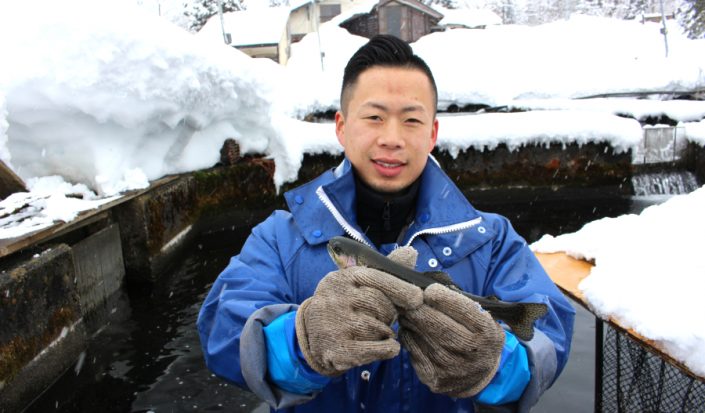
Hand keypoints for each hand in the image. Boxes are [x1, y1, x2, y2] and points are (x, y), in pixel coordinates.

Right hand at [295, 260, 421, 376]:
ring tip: (377, 330)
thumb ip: (386, 270)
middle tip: (387, 317)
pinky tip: (390, 347)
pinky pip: (371, 349)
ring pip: (377, 327)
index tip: (417, 297)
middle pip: (379, 304)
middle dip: (390, 313)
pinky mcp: (336, 348)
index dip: (398, 287)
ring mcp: (333, 324)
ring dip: (385, 331)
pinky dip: (386, 349)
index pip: (374, 277)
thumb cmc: (345, 302)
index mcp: (343, 277)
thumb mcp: (359, 282)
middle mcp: (335, 298)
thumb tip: (412, 252)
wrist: (312, 331)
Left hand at [387, 247, 504, 397]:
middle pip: (433, 321)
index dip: (440, 296)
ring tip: (408, 310)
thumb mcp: (484, 317)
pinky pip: (410, 346)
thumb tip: (429, 286)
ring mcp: (448, 366)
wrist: (479, 375)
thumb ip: (463, 302)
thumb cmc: (478, 336)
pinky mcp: (431, 375)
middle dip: (417, 305)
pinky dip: (408, 334)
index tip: (429, 290)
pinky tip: (412, 328)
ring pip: (417, 332)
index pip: (460, 308)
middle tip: (408, 296)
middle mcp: (468, 351)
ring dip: (409, 318)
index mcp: (485, 332)